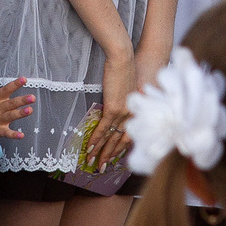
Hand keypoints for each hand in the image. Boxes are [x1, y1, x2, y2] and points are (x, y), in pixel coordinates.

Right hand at [90, 52, 139, 170]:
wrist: (123, 57)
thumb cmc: (126, 67)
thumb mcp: (128, 86)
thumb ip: (124, 99)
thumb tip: (118, 105)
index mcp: (135, 110)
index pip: (129, 135)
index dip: (121, 148)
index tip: (114, 158)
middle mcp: (131, 114)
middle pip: (121, 141)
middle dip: (111, 156)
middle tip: (102, 168)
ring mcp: (123, 112)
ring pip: (111, 138)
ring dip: (102, 152)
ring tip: (94, 164)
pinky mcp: (113, 108)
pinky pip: (103, 128)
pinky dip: (96, 139)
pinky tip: (90, 148)